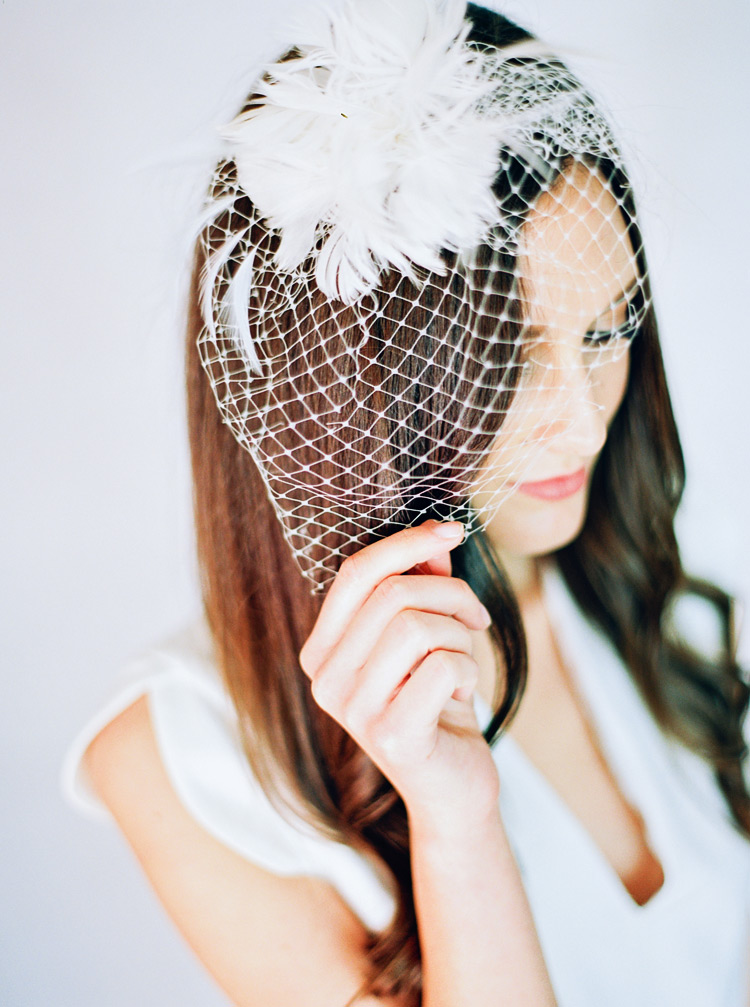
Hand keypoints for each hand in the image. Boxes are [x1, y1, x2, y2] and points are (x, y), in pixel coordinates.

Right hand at [299, 520, 501, 827]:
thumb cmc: (437, 703)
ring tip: (463, 662)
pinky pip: (443, 666)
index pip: (356, 572)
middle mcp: (325, 679)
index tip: (453, 530)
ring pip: (418, 626)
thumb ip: (422, 585)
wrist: (452, 786)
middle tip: (476, 619)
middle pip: (393, 594)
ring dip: (460, 636)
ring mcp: (353, 711)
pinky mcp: (392, 736)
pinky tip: (462, 695)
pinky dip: (469, 670)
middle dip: (451, 594)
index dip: (408, 542)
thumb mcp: (429, 636)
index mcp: (323, 649)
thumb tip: (436, 537)